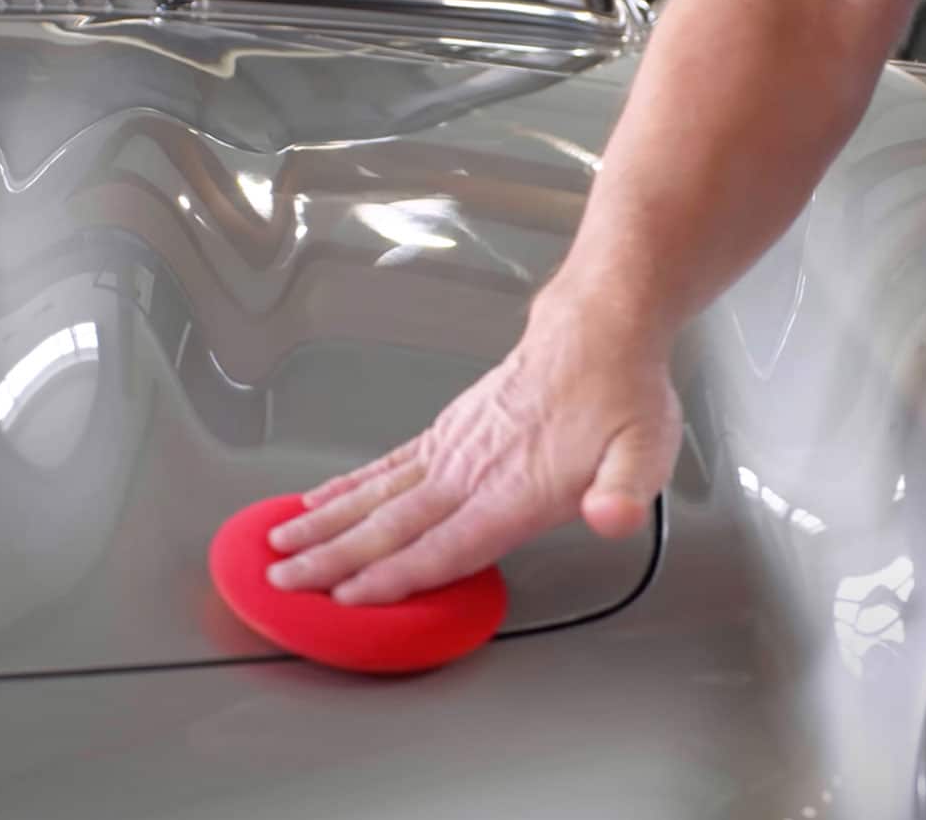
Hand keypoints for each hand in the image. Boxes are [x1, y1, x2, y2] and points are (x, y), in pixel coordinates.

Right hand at [263, 298, 682, 604]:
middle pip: (390, 524)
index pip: (444, 545)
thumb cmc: (620, 393)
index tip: (345, 597)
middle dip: (332, 557)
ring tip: (278, 545)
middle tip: (282, 580)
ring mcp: (451, 448)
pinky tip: (318, 499)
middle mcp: (471, 471)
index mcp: (513, 490)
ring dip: (324, 523)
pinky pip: (386, 464)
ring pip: (375, 494)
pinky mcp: (446, 431)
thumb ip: (624, 492)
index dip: (393, 576)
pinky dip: (347, 485)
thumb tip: (611, 519)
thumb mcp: (646, 449)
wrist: (598, 328)